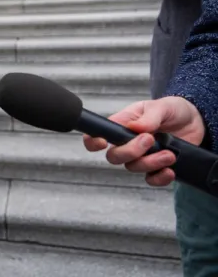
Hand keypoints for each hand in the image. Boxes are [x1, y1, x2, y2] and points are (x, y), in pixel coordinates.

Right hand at [83, 96, 205, 186]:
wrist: (194, 121)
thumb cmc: (171, 110)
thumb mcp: (161, 107)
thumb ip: (149, 117)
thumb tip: (134, 127)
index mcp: (121, 125)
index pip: (96, 135)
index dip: (92, 142)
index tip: (103, 143)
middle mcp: (127, 143)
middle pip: (114, 156)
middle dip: (130, 152)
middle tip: (150, 140)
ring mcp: (141, 156)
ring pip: (133, 167)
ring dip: (151, 163)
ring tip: (169, 153)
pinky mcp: (156, 167)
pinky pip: (150, 179)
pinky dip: (159, 178)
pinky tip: (170, 170)